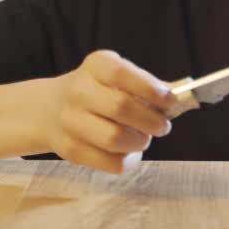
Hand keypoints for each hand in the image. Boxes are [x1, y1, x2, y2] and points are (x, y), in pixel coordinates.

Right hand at [43, 50, 176, 173]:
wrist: (48, 110)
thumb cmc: (96, 91)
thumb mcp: (115, 76)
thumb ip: (145, 85)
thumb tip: (180, 98)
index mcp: (95, 66)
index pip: (121, 74)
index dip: (150, 88)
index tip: (170, 101)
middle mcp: (78, 91)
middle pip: (121, 108)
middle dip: (151, 121)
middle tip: (162, 126)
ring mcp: (70, 122)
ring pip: (115, 139)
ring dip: (139, 142)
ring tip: (143, 138)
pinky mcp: (69, 150)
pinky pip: (110, 163)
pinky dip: (128, 160)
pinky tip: (128, 151)